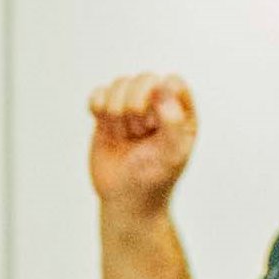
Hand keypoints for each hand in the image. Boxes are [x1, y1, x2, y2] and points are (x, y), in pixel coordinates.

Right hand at [86, 75, 197, 215]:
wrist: (125, 200)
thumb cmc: (154, 179)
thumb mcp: (173, 154)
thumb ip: (174, 120)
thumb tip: (163, 87)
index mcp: (180, 111)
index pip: (172, 82)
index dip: (159, 99)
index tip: (153, 124)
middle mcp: (157, 104)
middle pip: (144, 79)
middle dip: (135, 108)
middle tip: (137, 133)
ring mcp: (130, 107)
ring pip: (119, 84)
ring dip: (117, 113)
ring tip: (124, 136)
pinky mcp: (106, 114)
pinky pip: (99, 94)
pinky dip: (98, 108)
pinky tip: (106, 126)